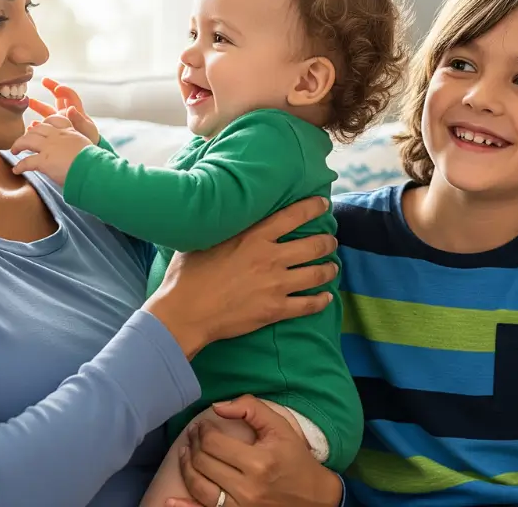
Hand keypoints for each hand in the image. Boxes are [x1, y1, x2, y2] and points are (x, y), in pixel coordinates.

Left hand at [10, 120, 93, 184]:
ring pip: (27, 140)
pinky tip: (16, 170)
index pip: (54, 120)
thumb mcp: (88, 143)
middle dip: (28, 133)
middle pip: (37, 128)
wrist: (93, 170)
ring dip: (18, 144)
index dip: (44, 122)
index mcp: (69, 132)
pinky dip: (19, 166)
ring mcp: (49, 147)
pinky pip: (26, 162)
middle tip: (23, 140)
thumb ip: (79, 136)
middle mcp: (57, 136)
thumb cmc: (95, 161)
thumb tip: (75, 128)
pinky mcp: (44, 161)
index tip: (39, 126)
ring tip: (14, 150)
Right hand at [28, 76, 99, 143]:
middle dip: (51, 88)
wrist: (87, 153)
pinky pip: (43, 125)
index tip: (57, 88)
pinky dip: (36, 125)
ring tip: (29, 101)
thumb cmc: (90, 139)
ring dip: (39, 106)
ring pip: (48, 110)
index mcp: (76, 111)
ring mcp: (59, 121)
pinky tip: (30, 127)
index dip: (64, 90)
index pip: (70, 95)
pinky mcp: (53, 130)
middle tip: (44, 80)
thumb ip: (79, 120)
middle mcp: (67, 113)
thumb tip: (70, 108)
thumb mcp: (87, 130)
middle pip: (58, 98)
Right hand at [145, 196, 337, 358]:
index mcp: (254, 237)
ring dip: (329, 269)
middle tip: (331, 241)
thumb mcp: (205, 239)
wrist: (185, 312)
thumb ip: (225, 228)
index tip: (323, 204)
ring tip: (332, 267)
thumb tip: (225, 214)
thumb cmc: (187, 276)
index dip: (313, 207)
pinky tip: (326, 298)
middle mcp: (270, 258)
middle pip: (314, 245)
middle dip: (328, 242)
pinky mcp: (275, 309)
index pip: (293, 215)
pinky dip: (321, 301)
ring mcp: (276, 284)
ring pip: (317, 274)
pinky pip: (309, 304)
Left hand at [171, 396, 343, 506]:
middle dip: (193, 445)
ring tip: (185, 453)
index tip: (202, 425)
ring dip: (186, 467)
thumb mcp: (281, 428)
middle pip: (203, 463)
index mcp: (258, 462)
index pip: (214, 443)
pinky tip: (169, 500)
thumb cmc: (295, 459)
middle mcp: (247, 488)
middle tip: (192, 435)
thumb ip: (251, 409)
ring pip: (199, 487)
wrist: (313, 498)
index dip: (202, 431)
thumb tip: (217, 406)